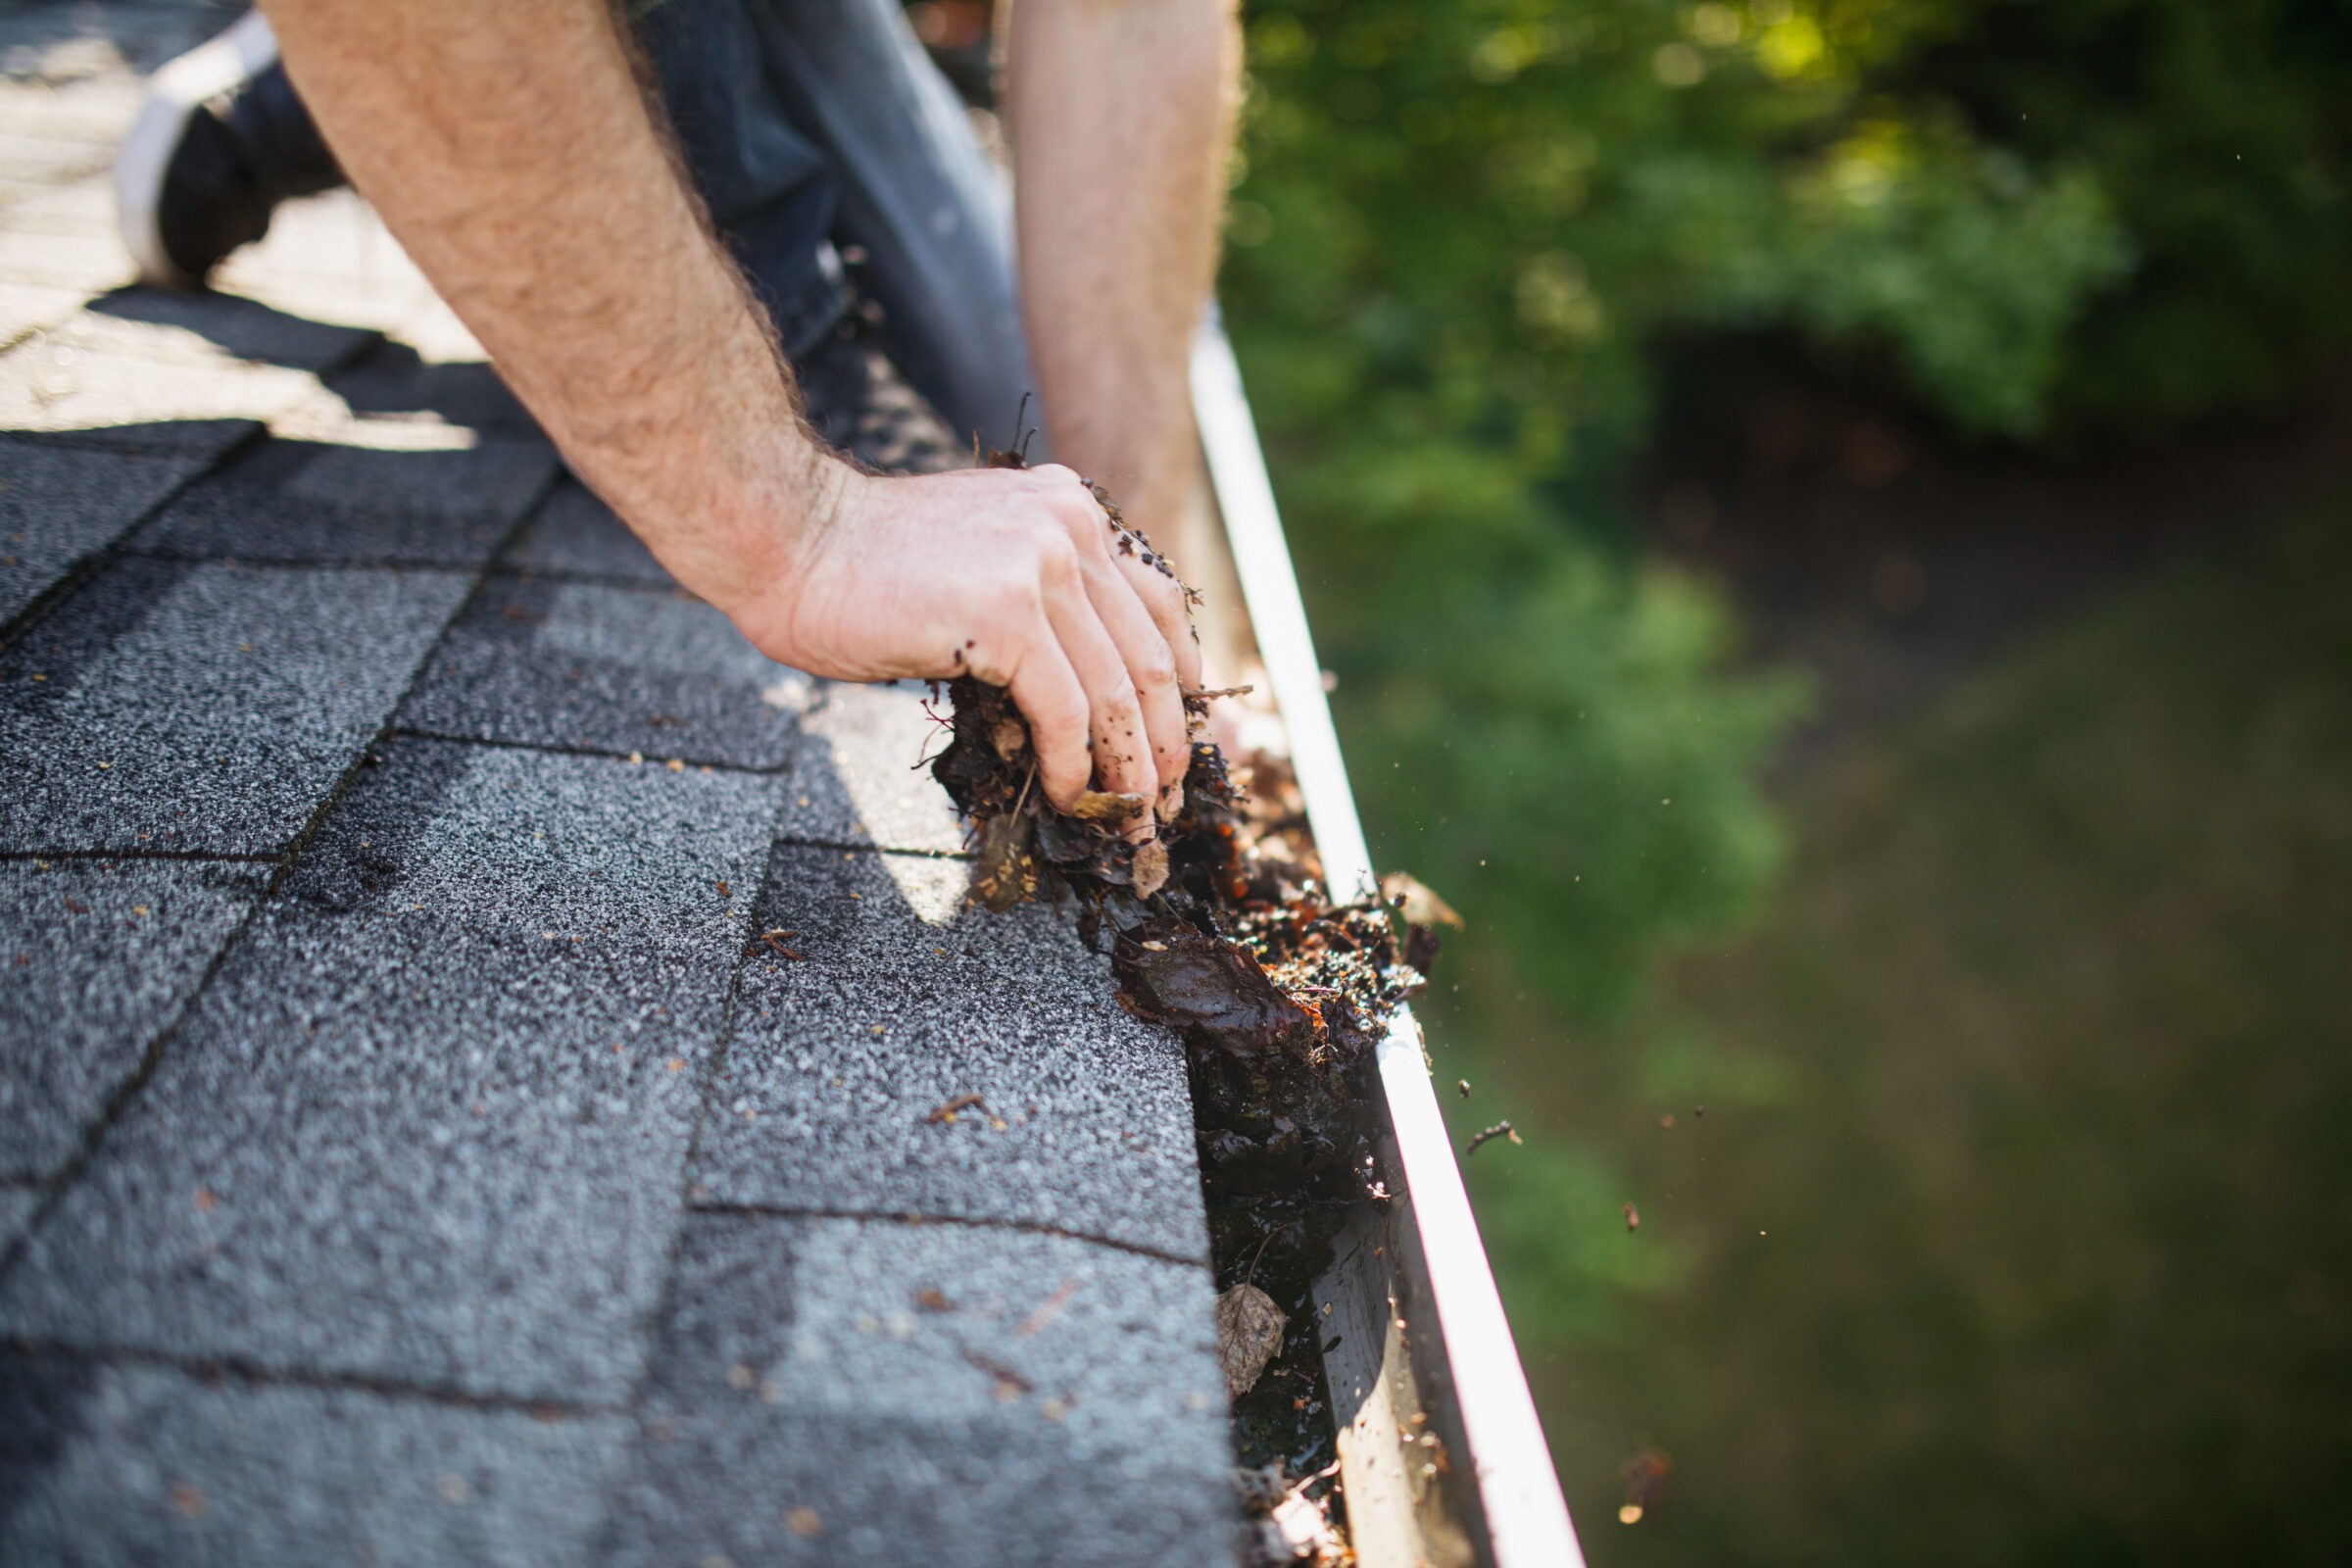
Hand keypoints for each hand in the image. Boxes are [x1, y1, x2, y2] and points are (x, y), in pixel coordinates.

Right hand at [733, 456, 1203, 831]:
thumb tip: (1089, 684)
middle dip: (1165, 742)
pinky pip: (1066, 709)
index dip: (1179, 687)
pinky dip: (1073, 764)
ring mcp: (1044, 563)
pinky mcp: (1009, 611)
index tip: (1176, 744)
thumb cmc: (864, 567)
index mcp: (1072, 507)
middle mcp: (1072, 525)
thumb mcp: (982, 561)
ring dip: (1128, 769)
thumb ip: (1041, 596)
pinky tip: (1066, 796)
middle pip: (1151, 655)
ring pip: (1117, 691)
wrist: (788, 540)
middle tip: (1164, 802)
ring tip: (1126, 819)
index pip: (1159, 606)